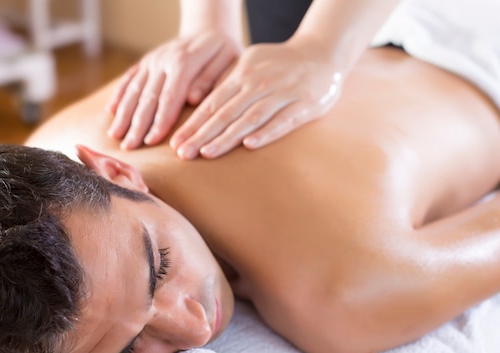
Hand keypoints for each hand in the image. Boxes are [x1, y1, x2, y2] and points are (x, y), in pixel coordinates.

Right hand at [106, 31, 241, 149]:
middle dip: (136, 125)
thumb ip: (209, 79)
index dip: (159, 121)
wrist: (208, 26)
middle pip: (147, 98)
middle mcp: (162, 61)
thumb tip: (192, 99)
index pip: (169, 98)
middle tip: (128, 148)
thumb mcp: (227, 59)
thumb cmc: (222, 50)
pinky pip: (129, 78)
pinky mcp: (145, 61)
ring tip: (115, 136)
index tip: (151, 142)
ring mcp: (151, 61)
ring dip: (123, 115)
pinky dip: (119, 94)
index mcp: (183, 62)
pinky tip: (111, 111)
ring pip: (134, 90)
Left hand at [169, 39, 343, 158]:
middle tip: (182, 153)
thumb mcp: (251, 64)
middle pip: (225, 113)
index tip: (175, 143)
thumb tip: (201, 105)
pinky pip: (283, 120)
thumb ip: (230, 83)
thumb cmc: (281, 64)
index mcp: (243, 74)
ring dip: (227, 137)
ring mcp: (283, 93)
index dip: (193, 124)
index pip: (212, 103)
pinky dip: (266, 133)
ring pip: (250, 118)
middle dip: (201, 135)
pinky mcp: (305, 104)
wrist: (324, 53)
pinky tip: (249, 146)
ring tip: (206, 153)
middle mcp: (259, 83)